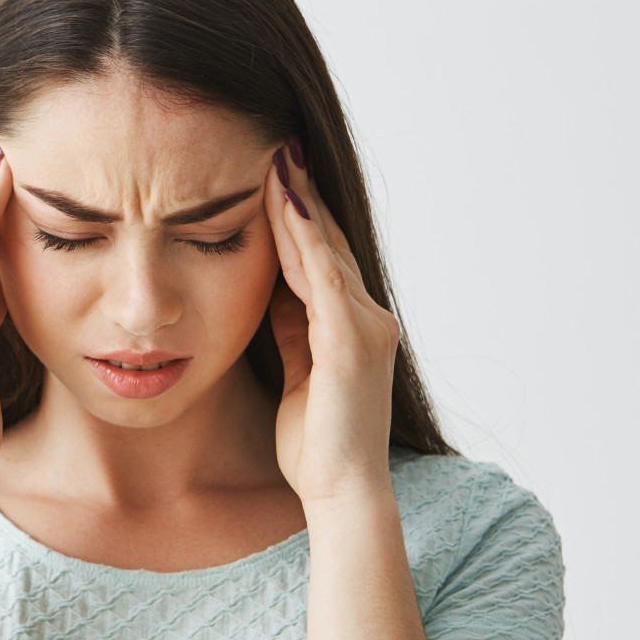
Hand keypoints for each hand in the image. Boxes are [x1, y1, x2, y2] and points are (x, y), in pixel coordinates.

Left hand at [262, 141, 401, 507]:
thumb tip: (271, 295)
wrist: (343, 494)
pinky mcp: (350, 340)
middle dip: (301, 195)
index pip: (322, 260)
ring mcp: (365, 327)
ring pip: (326, 250)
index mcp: (352, 329)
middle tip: (277, 146)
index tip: (274, 177)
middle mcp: (368, 319)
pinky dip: (302, 237)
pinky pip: (322, 275)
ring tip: (277, 158)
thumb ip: (291, 334)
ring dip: (299, 202)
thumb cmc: (317, 450)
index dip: (299, 218)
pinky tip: (284, 203)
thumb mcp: (297, 377)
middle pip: (328, 244)